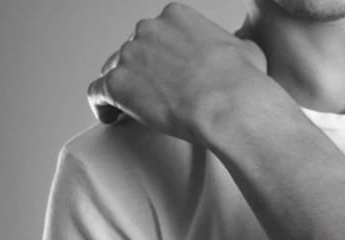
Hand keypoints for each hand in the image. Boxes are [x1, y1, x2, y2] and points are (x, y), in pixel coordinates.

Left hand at [87, 3, 267, 142]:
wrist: (230, 106)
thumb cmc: (243, 83)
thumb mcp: (247, 51)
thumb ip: (232, 47)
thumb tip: (236, 55)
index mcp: (177, 17)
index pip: (158, 33)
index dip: (160, 55)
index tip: (166, 73)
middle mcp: (148, 30)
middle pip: (134, 50)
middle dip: (141, 71)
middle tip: (152, 94)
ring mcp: (130, 56)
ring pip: (114, 69)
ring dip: (122, 88)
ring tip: (129, 110)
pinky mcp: (118, 85)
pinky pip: (97, 93)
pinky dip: (101, 105)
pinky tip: (110, 118)